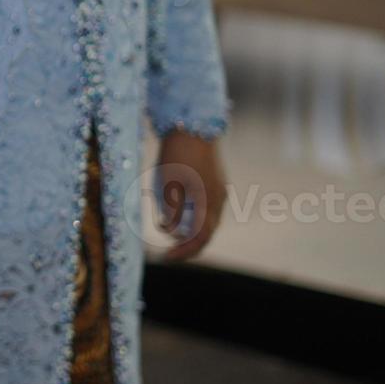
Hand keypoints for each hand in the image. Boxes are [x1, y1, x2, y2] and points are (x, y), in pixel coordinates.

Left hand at [153, 131, 227, 260]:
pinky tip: (180, 215)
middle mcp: (218, 199)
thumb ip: (171, 211)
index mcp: (208, 203)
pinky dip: (194, 217)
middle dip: (188, 245)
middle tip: (169, 253)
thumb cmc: (176, 155)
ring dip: (191, 231)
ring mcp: (219, 189)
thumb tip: (171, 232)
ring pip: (208, 220)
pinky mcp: (215, 181)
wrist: (193, 125)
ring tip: (171, 236)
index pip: (200, 238)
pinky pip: (207, 207)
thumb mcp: (167, 184)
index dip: (183, 251)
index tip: (166, 258)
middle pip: (206, 232)